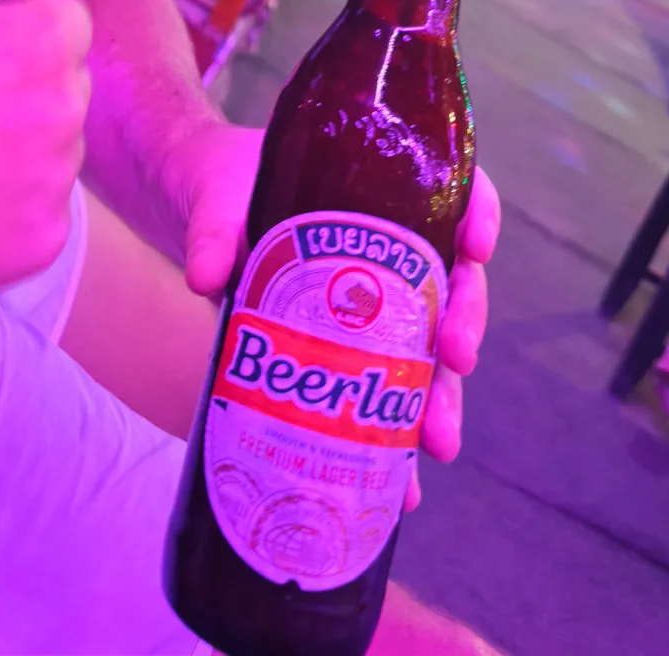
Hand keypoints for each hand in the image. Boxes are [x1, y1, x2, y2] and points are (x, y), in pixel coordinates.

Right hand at [0, 0, 93, 294]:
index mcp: (49, 41)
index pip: (62, 21)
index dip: (7, 29)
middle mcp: (65, 114)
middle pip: (66, 83)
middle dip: (21, 83)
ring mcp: (53, 186)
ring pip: (57, 146)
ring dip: (18, 144)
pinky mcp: (38, 246)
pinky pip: (44, 210)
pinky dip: (9, 206)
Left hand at [163, 125, 499, 506]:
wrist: (190, 215)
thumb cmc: (218, 185)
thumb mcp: (215, 195)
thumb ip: (213, 230)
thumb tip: (208, 277)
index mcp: (376, 189)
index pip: (451, 190)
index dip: (478, 213)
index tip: (476, 246)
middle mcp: (388, 249)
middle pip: (452, 281)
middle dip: (464, 324)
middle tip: (457, 359)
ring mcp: (370, 305)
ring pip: (428, 350)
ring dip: (439, 397)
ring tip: (437, 442)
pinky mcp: (342, 351)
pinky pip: (383, 395)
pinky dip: (394, 439)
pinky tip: (400, 482)